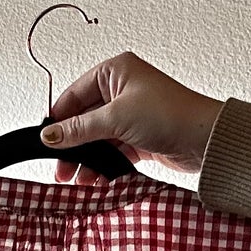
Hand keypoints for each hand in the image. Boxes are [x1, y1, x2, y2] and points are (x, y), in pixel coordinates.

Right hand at [39, 51, 224, 184]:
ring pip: (99, 138)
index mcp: (115, 71)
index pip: (74, 95)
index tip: (45, 142)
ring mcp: (132, 114)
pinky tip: (95, 178)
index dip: (59, 119)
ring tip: (77, 179)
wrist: (206, 140)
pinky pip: (114, 151)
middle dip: (72, 145)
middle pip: (84, 119)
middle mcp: (123, 90)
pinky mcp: (141, 137)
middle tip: (61, 169)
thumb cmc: (170, 114)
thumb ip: (79, 129)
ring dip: (88, 159)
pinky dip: (104, 164)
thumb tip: (50, 135)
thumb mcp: (115, 118)